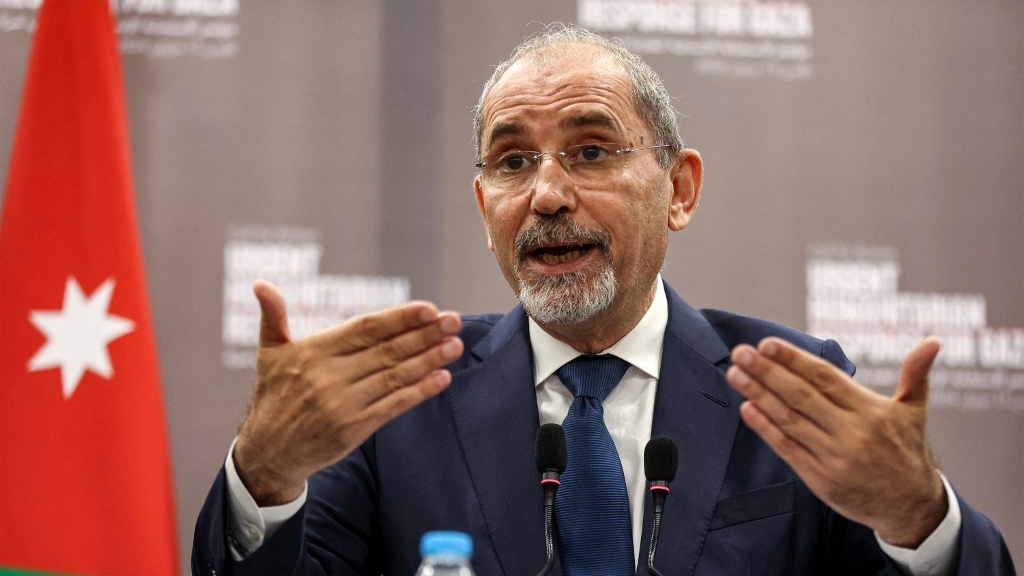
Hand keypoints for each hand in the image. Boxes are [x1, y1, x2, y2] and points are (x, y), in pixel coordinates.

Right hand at [233, 280, 463, 505]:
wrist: (267, 453)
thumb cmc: (274, 396)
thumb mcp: (268, 353)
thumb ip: (272, 316)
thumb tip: (260, 284)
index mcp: (314, 351)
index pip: (365, 328)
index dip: (399, 318)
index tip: (429, 309)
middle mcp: (329, 376)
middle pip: (387, 350)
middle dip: (424, 335)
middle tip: (455, 321)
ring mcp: (343, 404)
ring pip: (394, 376)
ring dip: (429, 360)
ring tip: (455, 345)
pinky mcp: (353, 429)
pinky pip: (393, 406)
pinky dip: (419, 392)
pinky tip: (442, 378)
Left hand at [726, 336, 946, 547]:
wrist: (911, 507)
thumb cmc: (907, 451)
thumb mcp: (914, 410)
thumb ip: (916, 373)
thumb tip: (933, 341)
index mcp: (870, 410)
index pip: (824, 377)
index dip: (794, 359)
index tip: (767, 343)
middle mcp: (851, 432)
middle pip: (801, 395)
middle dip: (767, 372)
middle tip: (740, 352)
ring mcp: (834, 457)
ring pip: (790, 420)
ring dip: (758, 395)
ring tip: (735, 374)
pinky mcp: (820, 478)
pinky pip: (788, 448)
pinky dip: (765, 428)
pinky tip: (746, 409)